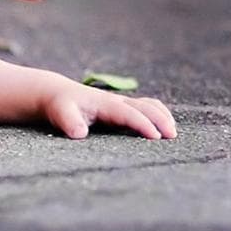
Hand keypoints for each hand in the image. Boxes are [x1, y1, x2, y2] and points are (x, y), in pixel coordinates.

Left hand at [41, 82, 177, 140]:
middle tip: (172, 137)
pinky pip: (146, 107)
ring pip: (148, 105)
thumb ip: (70, 122)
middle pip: (145, 107)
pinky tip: (164, 126)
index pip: (128, 114)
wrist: (57, 93)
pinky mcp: (122, 107)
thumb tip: (79, 134)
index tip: (155, 137)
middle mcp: (117, 101)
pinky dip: (158, 114)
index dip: (142, 124)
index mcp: (105, 103)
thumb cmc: (60, 105)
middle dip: (160, 120)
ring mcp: (121, 103)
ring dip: (162, 116)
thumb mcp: (60, 113)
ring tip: (172, 132)